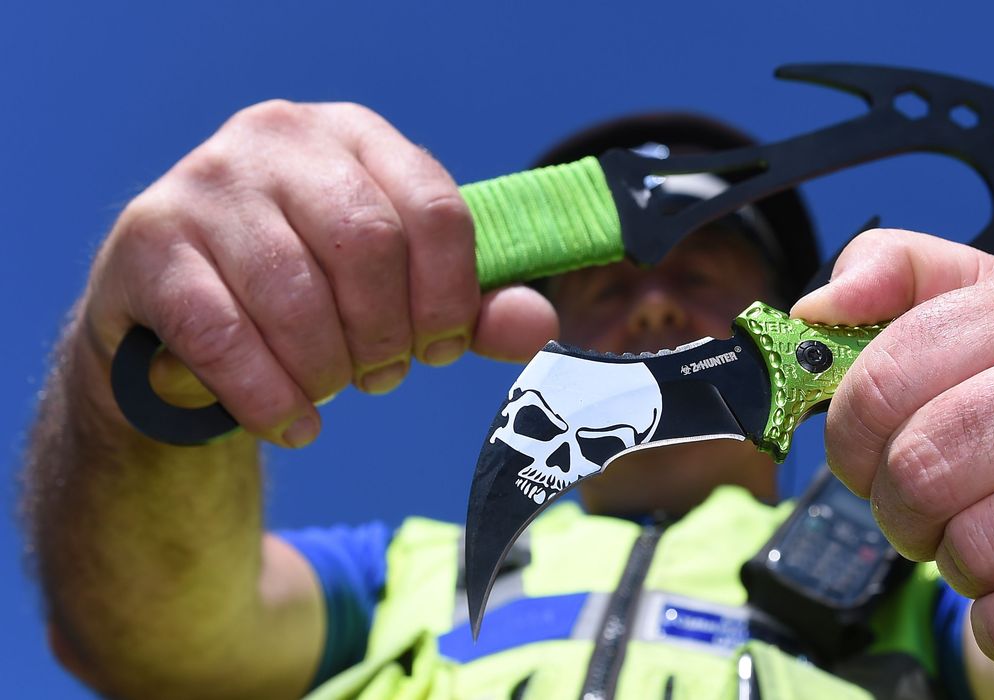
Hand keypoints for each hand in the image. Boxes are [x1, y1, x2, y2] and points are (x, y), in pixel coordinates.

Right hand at [84, 100, 556, 446]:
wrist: (176, 317)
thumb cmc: (310, 293)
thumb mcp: (396, 289)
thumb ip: (471, 309)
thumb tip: (538, 327)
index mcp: (354, 136)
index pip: (435, 210)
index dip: (449, 297)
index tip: (439, 346)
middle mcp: (278, 138)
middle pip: (367, 246)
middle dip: (387, 336)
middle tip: (381, 376)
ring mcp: (206, 184)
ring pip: (295, 296)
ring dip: (327, 370)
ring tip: (330, 390)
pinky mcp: (148, 245)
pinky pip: (225, 337)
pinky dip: (270, 397)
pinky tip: (292, 422)